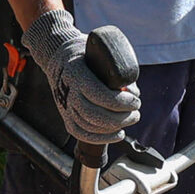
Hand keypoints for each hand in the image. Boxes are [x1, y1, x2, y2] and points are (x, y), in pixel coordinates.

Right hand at [22, 9, 140, 144]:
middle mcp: (69, 93)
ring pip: (90, 126)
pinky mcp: (66, 117)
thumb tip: (133, 93)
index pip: (100, 95)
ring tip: (130, 119)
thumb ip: (116, 73)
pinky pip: (82, 134)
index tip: (136, 102)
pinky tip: (118, 134)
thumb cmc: (86, 55)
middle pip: (96, 115)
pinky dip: (102, 138)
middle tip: (136, 113)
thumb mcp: (101, 56)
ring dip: (115, 127)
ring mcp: (65, 107)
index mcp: (77, 75)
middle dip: (121, 117)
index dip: (121, 102)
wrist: (58, 59)